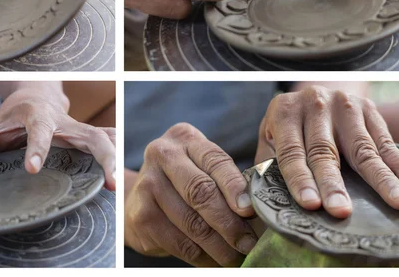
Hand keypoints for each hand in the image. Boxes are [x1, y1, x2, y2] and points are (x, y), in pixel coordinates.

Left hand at [0, 87, 115, 189]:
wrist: (35, 92)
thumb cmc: (13, 114)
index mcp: (38, 116)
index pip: (40, 132)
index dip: (37, 149)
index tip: (32, 169)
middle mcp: (64, 122)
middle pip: (90, 136)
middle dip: (101, 157)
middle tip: (107, 183)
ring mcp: (79, 128)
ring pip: (105, 138)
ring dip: (113, 159)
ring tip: (116, 186)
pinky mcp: (88, 134)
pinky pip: (108, 141)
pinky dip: (116, 154)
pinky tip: (119, 176)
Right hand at [125, 123, 255, 266]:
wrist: (140, 197)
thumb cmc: (184, 181)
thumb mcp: (202, 167)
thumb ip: (226, 180)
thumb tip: (258, 210)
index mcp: (185, 139)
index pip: (214, 159)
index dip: (234, 186)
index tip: (250, 210)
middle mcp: (163, 155)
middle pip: (200, 191)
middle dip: (229, 222)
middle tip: (248, 243)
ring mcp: (148, 184)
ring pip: (192, 222)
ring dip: (219, 246)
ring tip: (236, 257)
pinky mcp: (141, 215)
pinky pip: (179, 242)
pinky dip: (202, 257)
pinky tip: (214, 260)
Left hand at [256, 86, 398, 218]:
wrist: (315, 94)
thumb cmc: (288, 127)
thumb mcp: (269, 138)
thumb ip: (264, 167)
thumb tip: (251, 205)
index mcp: (284, 112)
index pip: (291, 151)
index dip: (300, 179)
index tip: (310, 204)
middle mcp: (313, 105)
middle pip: (324, 151)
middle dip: (333, 183)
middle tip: (341, 210)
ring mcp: (343, 105)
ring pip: (362, 147)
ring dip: (380, 178)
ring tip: (396, 202)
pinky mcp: (368, 109)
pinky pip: (385, 142)